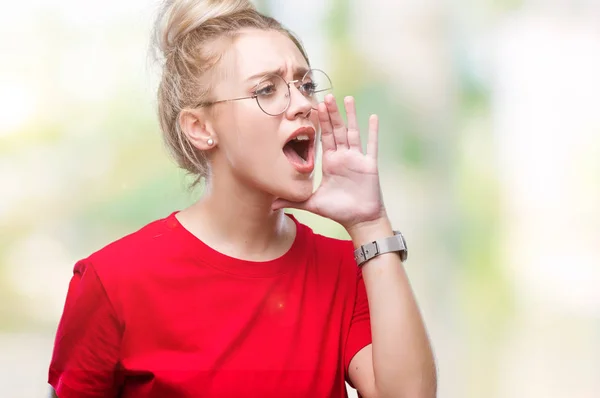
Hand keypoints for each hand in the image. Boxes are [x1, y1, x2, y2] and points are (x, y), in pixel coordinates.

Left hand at [272, 94, 386, 230]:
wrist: (359, 221)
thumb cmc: (338, 211)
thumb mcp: (312, 203)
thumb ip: (292, 201)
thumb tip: (270, 205)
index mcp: (330, 162)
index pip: (324, 137)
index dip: (320, 122)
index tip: (315, 106)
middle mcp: (343, 157)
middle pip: (336, 130)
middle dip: (331, 114)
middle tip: (326, 96)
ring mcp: (356, 159)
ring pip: (352, 132)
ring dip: (350, 116)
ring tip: (347, 98)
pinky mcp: (369, 165)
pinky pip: (371, 145)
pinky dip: (372, 131)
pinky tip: (373, 116)